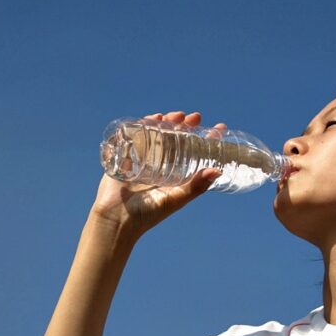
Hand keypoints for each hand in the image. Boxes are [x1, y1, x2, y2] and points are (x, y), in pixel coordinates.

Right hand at [90, 111, 225, 239]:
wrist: (116, 219)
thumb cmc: (147, 215)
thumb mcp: (175, 199)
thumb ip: (195, 187)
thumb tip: (218, 171)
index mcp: (175, 176)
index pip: (194, 153)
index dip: (206, 139)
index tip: (218, 127)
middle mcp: (161, 166)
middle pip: (176, 139)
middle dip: (186, 125)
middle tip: (195, 117)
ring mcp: (143, 160)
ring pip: (159, 135)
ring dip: (168, 122)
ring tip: (177, 116)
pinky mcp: (127, 156)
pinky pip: (137, 136)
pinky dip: (145, 125)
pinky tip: (154, 118)